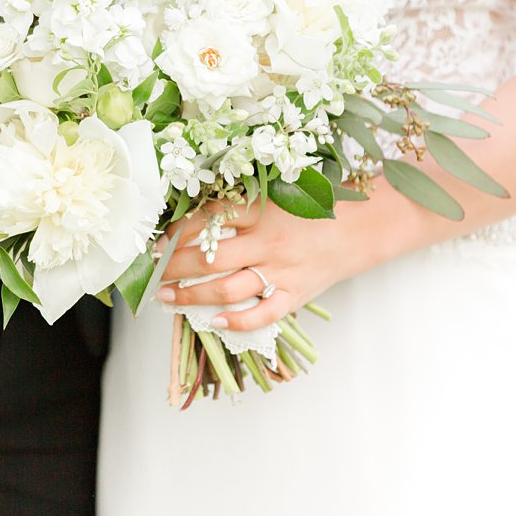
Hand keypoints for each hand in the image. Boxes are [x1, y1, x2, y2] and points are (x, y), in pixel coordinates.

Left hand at [153, 196, 389, 331]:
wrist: (363, 226)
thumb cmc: (314, 207)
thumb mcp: (277, 194)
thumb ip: (241, 204)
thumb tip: (194, 217)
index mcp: (263, 209)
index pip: (208, 219)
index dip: (177, 231)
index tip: (159, 240)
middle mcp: (269, 241)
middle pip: (209, 258)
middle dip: (174, 267)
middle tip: (153, 273)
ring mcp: (282, 271)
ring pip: (227, 289)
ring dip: (192, 296)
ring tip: (168, 297)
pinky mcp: (295, 294)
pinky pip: (262, 315)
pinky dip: (236, 322)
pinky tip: (214, 322)